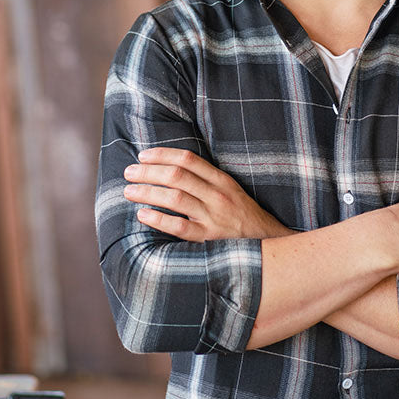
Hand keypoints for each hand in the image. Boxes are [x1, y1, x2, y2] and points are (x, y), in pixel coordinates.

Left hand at [123, 146, 291, 241]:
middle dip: (149, 172)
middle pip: (177, 176)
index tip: (143, 155)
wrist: (270, 244)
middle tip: (129, 172)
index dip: (162, 154)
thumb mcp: (231, 191)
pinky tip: (143, 215)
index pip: (188, 160)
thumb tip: (170, 170)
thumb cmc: (243, 217)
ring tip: (129, 191)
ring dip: (148, 192)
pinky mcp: (209, 240)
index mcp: (222, 181)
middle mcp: (218, 196)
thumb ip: (206, 180)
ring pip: (175, 198)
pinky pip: (180, 228)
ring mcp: (214, 218)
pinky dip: (159, 219)